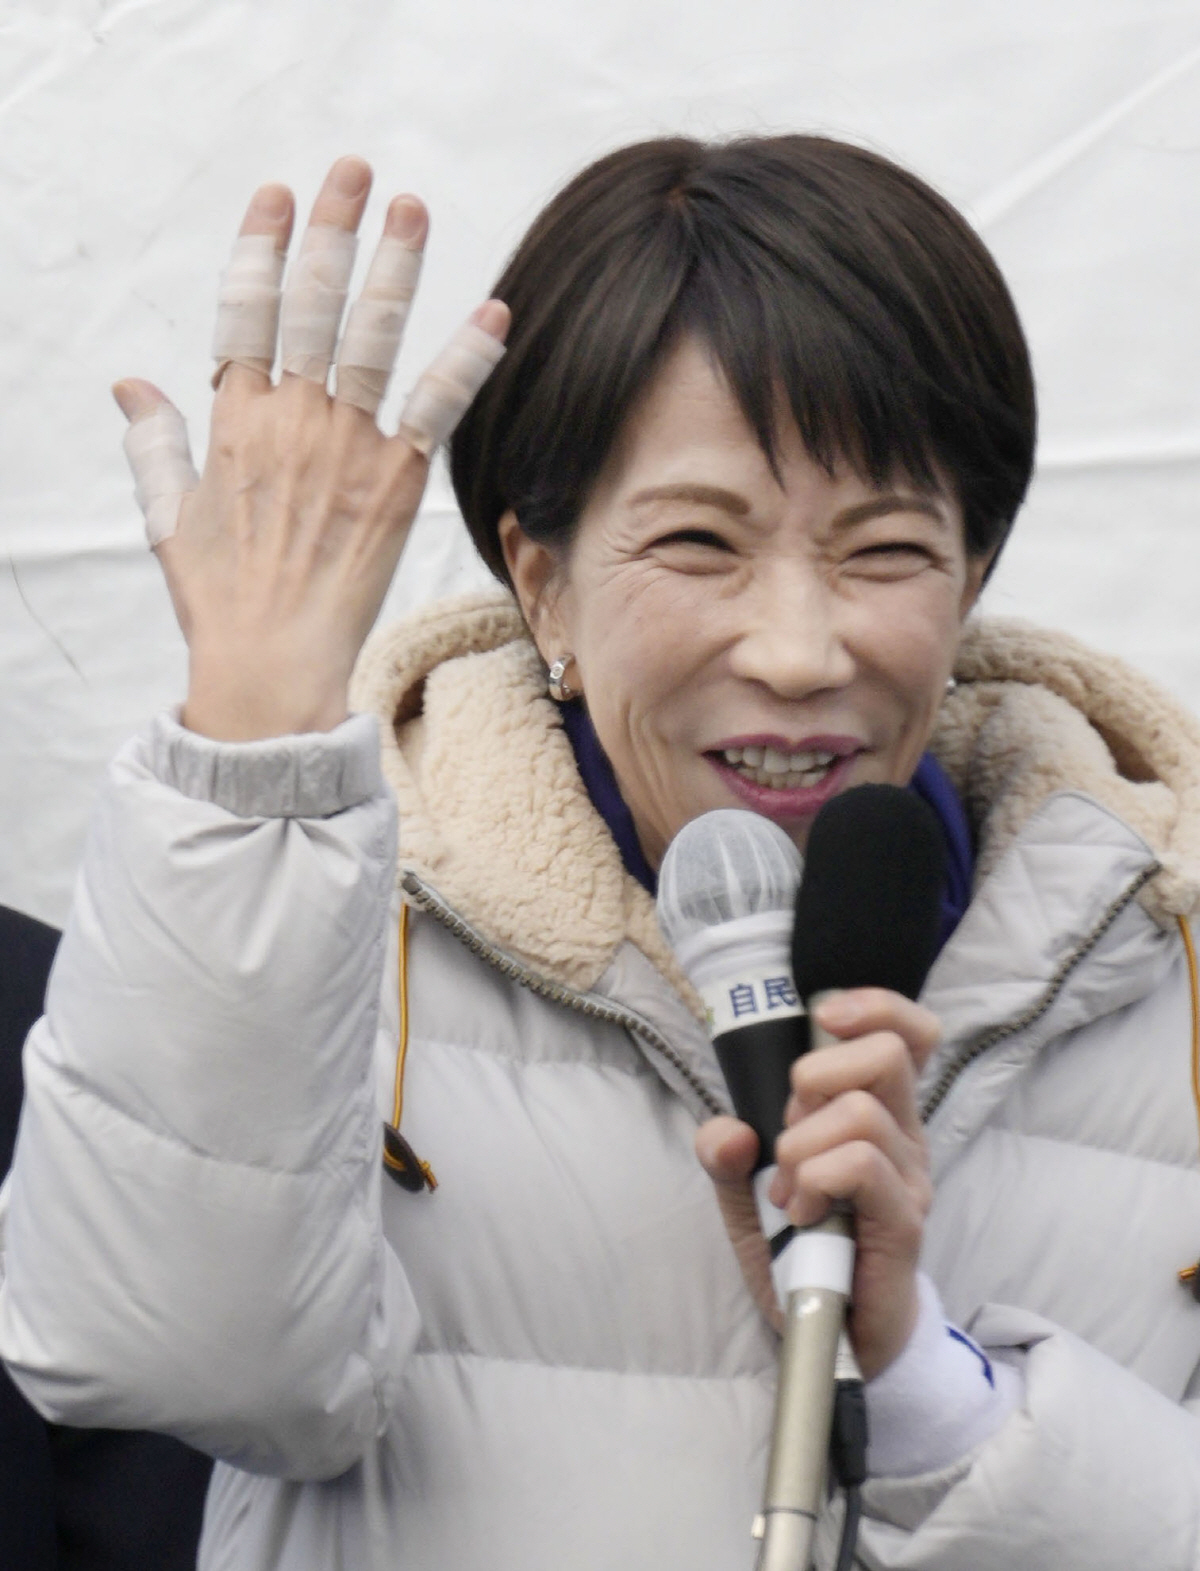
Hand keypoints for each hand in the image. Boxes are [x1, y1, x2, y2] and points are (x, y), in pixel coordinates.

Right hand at [114, 156, 509, 741]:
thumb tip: (130, 384)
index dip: (260, 246)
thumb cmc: (220, 595)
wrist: (270, 660)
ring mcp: (345, 444)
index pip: (244, 309)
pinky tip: (495, 312)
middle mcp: (289, 416)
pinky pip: (436, 406)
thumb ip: (155, 442)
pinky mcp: (396, 480)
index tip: (276, 194)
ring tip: (410, 206)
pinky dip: (466, 358)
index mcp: (233, 417)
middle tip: (353, 169)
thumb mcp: (169, 513)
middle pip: (309, 302)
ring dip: (392, 264)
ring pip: (370, 334)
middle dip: (330, 228)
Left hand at [696, 987, 939, 1380]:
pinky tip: (801, 1213)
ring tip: (789, 1191)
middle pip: (886, 1054)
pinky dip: (815, 1178)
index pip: (907, 1033)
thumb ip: (727, 1155)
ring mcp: (910, 1179)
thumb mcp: (745, 1195)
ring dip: (802, 1145)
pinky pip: (860, 1165)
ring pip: (860, 1112)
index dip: (875, 1007)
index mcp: (878, 1114)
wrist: (834, 1338)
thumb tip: (728, 1132)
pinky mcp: (904, 1222)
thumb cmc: (801, 1254)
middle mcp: (905, 1138)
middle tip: (790, 1133)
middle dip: (815, 1078)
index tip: (828, 1017)